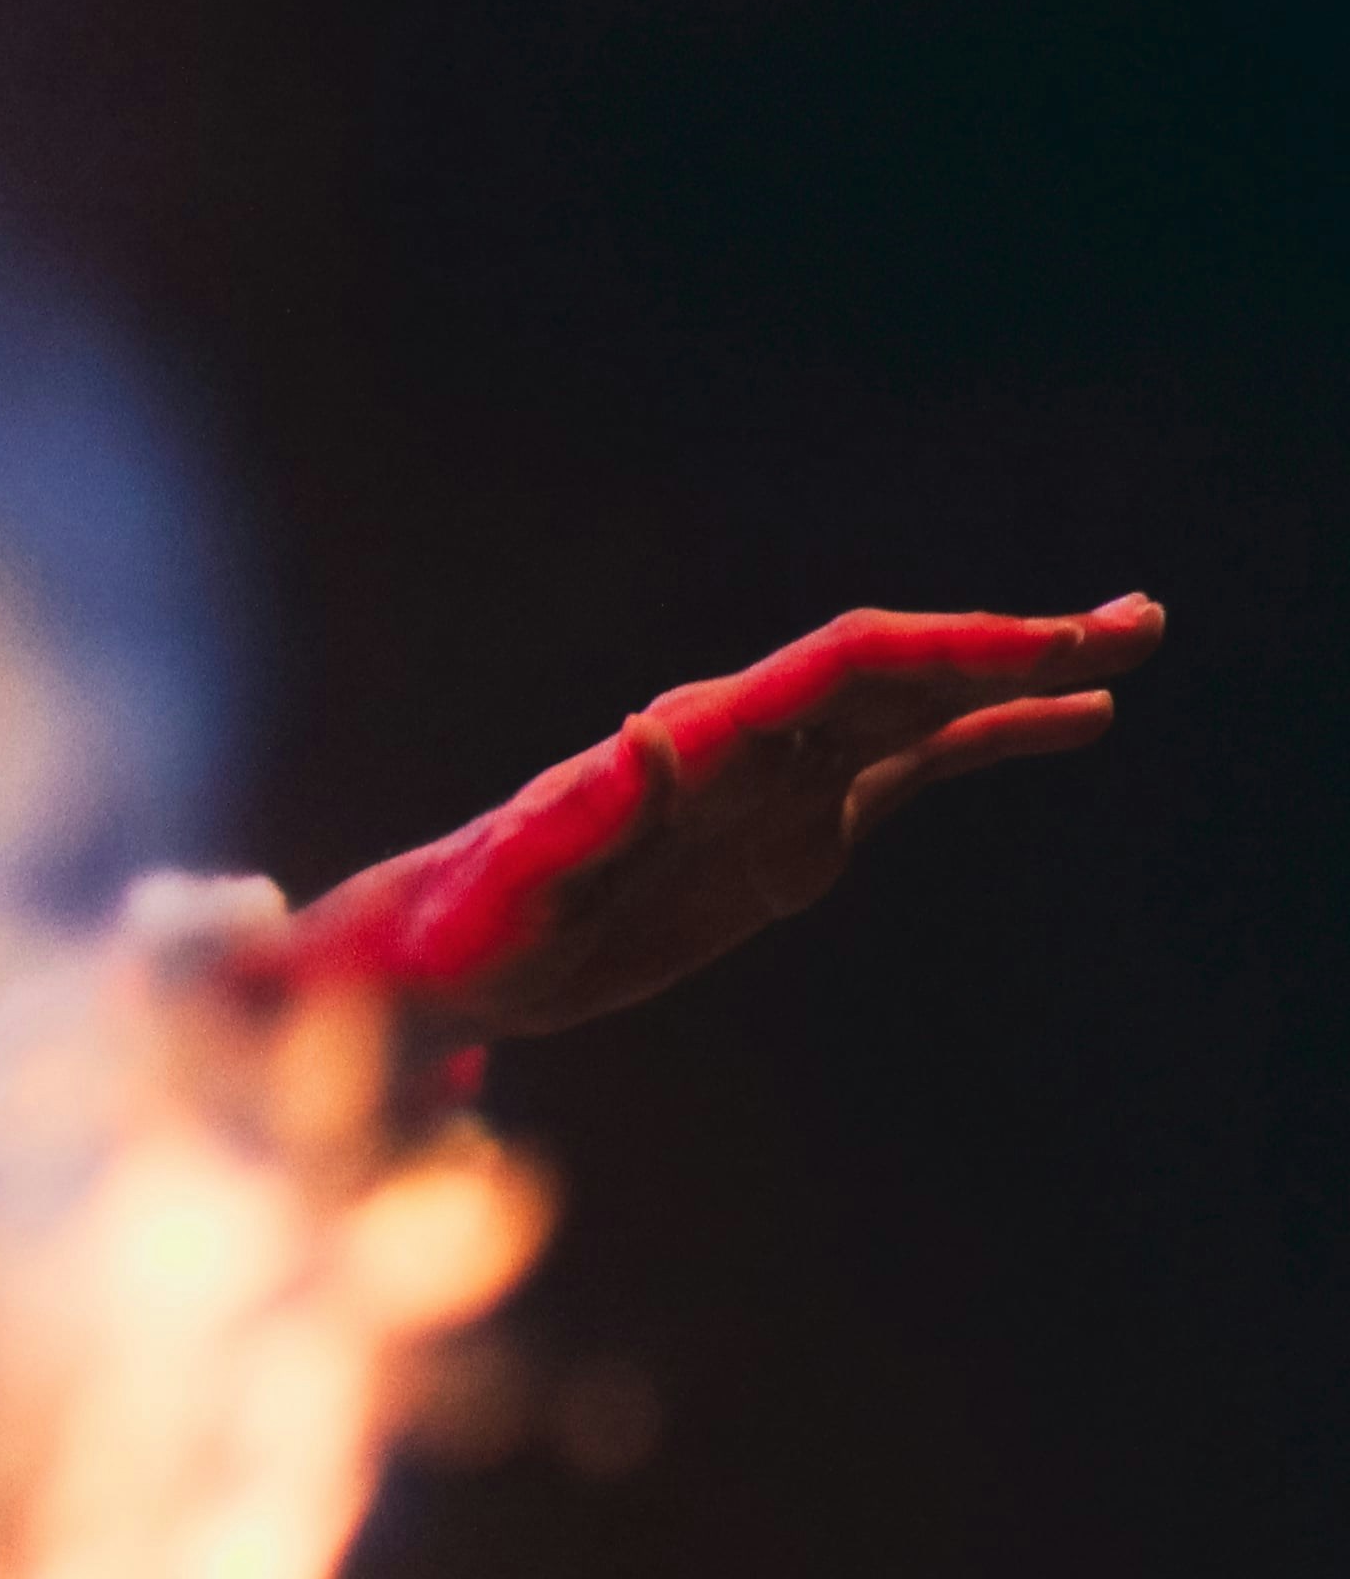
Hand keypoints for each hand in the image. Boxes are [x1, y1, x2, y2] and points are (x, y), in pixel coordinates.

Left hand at [283, 595, 1160, 1039]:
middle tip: (1132, 622)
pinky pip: (905, 771)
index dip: (942, 648)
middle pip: (901, 669)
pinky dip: (986, 742)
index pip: (842, 669)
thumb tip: (647, 730)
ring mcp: (778, 783)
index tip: (1038, 644)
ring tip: (1128, 647)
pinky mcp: (786, 833)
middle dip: (1013, 645)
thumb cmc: (468, 920)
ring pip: (917, 709)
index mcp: (698, 743)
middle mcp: (750, 743)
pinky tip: (1070, 723)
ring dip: (1018, 677)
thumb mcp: (518, 876)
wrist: (446, 957)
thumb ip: (586, 808)